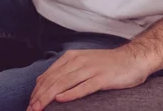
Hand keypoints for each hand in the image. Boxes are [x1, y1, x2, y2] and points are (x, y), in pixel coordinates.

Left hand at [27, 46, 149, 110]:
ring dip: (49, 96)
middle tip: (30, 110)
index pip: (49, 74)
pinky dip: (71, 93)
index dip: (37, 90)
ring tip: (39, 107)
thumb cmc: (107, 64)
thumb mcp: (83, 63)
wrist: (132, 59)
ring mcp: (90, 69)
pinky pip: (84, 86)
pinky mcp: (102, 78)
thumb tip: (43, 82)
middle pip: (54, 79)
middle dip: (39, 96)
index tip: (29, 103)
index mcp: (72, 57)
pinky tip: (61, 100)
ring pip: (64, 83)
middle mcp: (79, 61)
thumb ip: (65, 71)